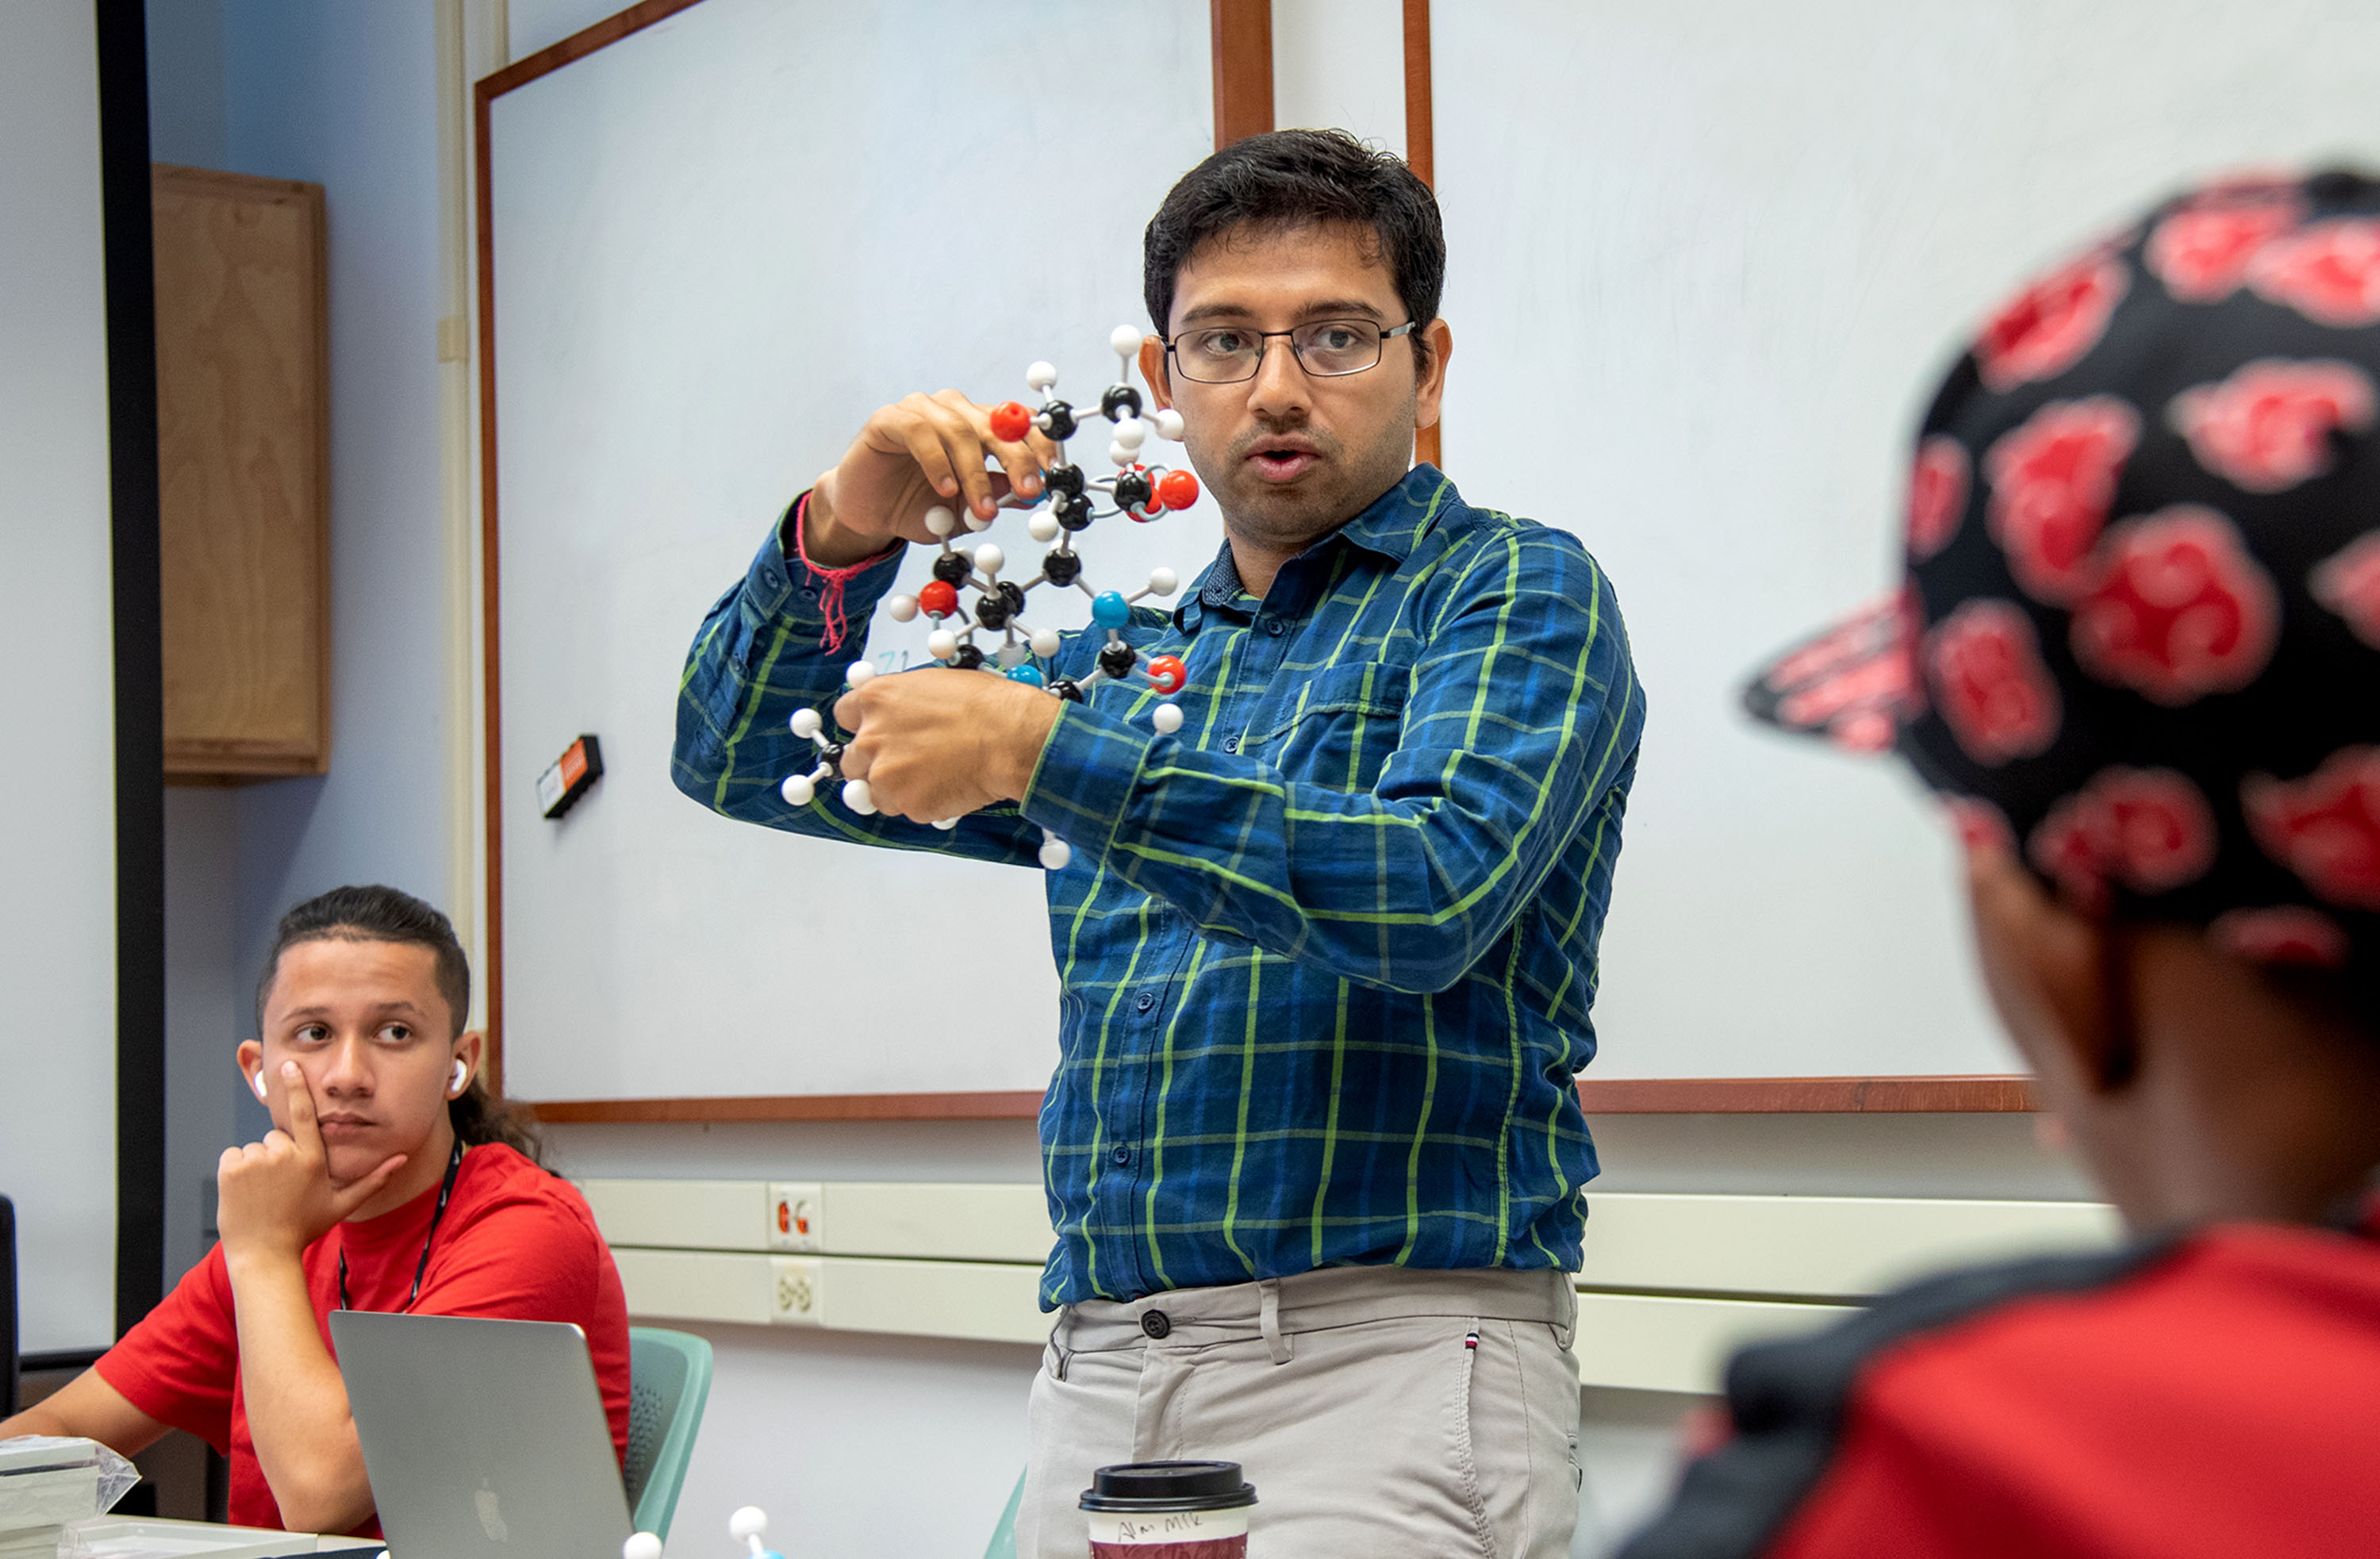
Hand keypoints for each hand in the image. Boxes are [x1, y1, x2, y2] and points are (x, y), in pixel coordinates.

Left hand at [216, 1063, 405, 1264]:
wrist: (264, 1254)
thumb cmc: (304, 1229)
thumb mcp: (342, 1204)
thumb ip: (373, 1179)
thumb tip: (402, 1160)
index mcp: (311, 1159)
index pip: (305, 1113)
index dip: (297, 1087)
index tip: (290, 1066)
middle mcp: (284, 1155)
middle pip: (277, 1138)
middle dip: (277, 1155)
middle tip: (279, 1186)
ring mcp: (256, 1161)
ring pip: (254, 1148)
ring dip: (256, 1165)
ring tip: (262, 1193)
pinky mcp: (231, 1168)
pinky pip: (232, 1156)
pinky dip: (235, 1170)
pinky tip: (245, 1192)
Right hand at [806, 391, 1059, 566]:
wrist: (868, 513)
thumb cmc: (918, 508)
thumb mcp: (965, 511)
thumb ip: (996, 499)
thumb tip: (1032, 495)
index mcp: (980, 428)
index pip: (1019, 425)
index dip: (1039, 444)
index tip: (1053, 474)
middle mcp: (954, 412)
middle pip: (996, 423)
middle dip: (1016, 458)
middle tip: (1028, 490)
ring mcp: (922, 411)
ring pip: (960, 430)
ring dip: (975, 473)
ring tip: (981, 510)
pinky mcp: (889, 419)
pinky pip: (920, 432)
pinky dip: (937, 461)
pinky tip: (944, 488)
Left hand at [834, 669, 1061, 822]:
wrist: (1011, 738)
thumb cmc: (985, 706)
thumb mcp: (934, 683)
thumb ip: (902, 701)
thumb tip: (898, 713)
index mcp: (876, 699)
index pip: (844, 715)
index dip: (862, 725)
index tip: (875, 733)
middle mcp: (871, 737)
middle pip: (852, 760)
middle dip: (874, 763)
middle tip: (904, 762)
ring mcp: (885, 774)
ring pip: (874, 791)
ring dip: (895, 788)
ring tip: (931, 776)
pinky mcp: (906, 803)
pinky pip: (904, 809)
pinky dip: (921, 803)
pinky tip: (946, 787)